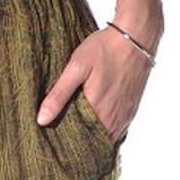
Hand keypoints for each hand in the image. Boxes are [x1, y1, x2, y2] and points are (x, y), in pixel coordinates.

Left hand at [36, 25, 154, 142]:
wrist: (137, 34)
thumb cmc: (105, 48)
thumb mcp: (76, 68)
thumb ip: (59, 95)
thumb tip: (41, 120)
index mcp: (98, 112)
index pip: (79, 142)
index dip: (66, 145)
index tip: (53, 145)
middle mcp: (114, 119)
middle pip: (93, 143)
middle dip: (78, 144)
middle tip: (61, 142)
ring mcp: (125, 115)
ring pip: (106, 138)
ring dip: (92, 138)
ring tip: (76, 134)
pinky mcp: (132, 109)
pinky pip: (117, 130)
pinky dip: (105, 131)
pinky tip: (93, 124)